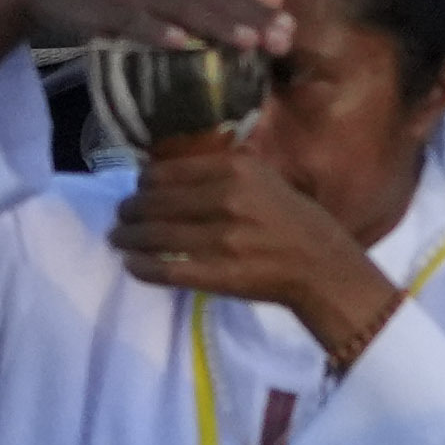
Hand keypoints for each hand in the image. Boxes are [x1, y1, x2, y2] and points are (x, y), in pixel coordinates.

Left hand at [104, 136, 400, 361]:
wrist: (324, 269)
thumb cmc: (295, 221)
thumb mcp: (266, 179)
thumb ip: (224, 172)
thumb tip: (168, 173)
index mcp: (238, 170)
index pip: (167, 171)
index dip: (143, 181)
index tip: (139, 188)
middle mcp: (228, 200)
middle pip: (154, 202)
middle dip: (129, 210)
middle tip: (121, 216)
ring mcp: (221, 239)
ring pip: (153, 235)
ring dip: (127, 237)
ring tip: (119, 238)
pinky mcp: (217, 273)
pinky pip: (164, 269)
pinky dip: (141, 266)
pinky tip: (132, 263)